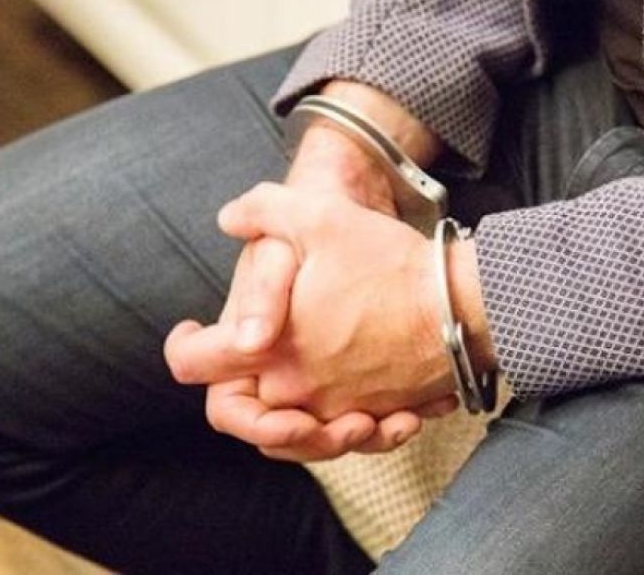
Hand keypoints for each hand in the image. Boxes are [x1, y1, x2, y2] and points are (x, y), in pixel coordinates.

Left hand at [189, 81, 449, 459]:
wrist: (463, 303)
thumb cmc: (389, 263)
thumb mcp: (319, 215)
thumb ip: (262, 209)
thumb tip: (230, 218)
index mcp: (270, 348)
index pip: (193, 367)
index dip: (181, 348)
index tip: (191, 334)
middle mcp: (298, 389)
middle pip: (242, 414)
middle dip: (240, 389)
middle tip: (252, 355)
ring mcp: (339, 408)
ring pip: (295, 432)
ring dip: (293, 413)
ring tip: (300, 364)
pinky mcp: (378, 413)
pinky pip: (346, 434)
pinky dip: (345, 421)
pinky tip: (358, 393)